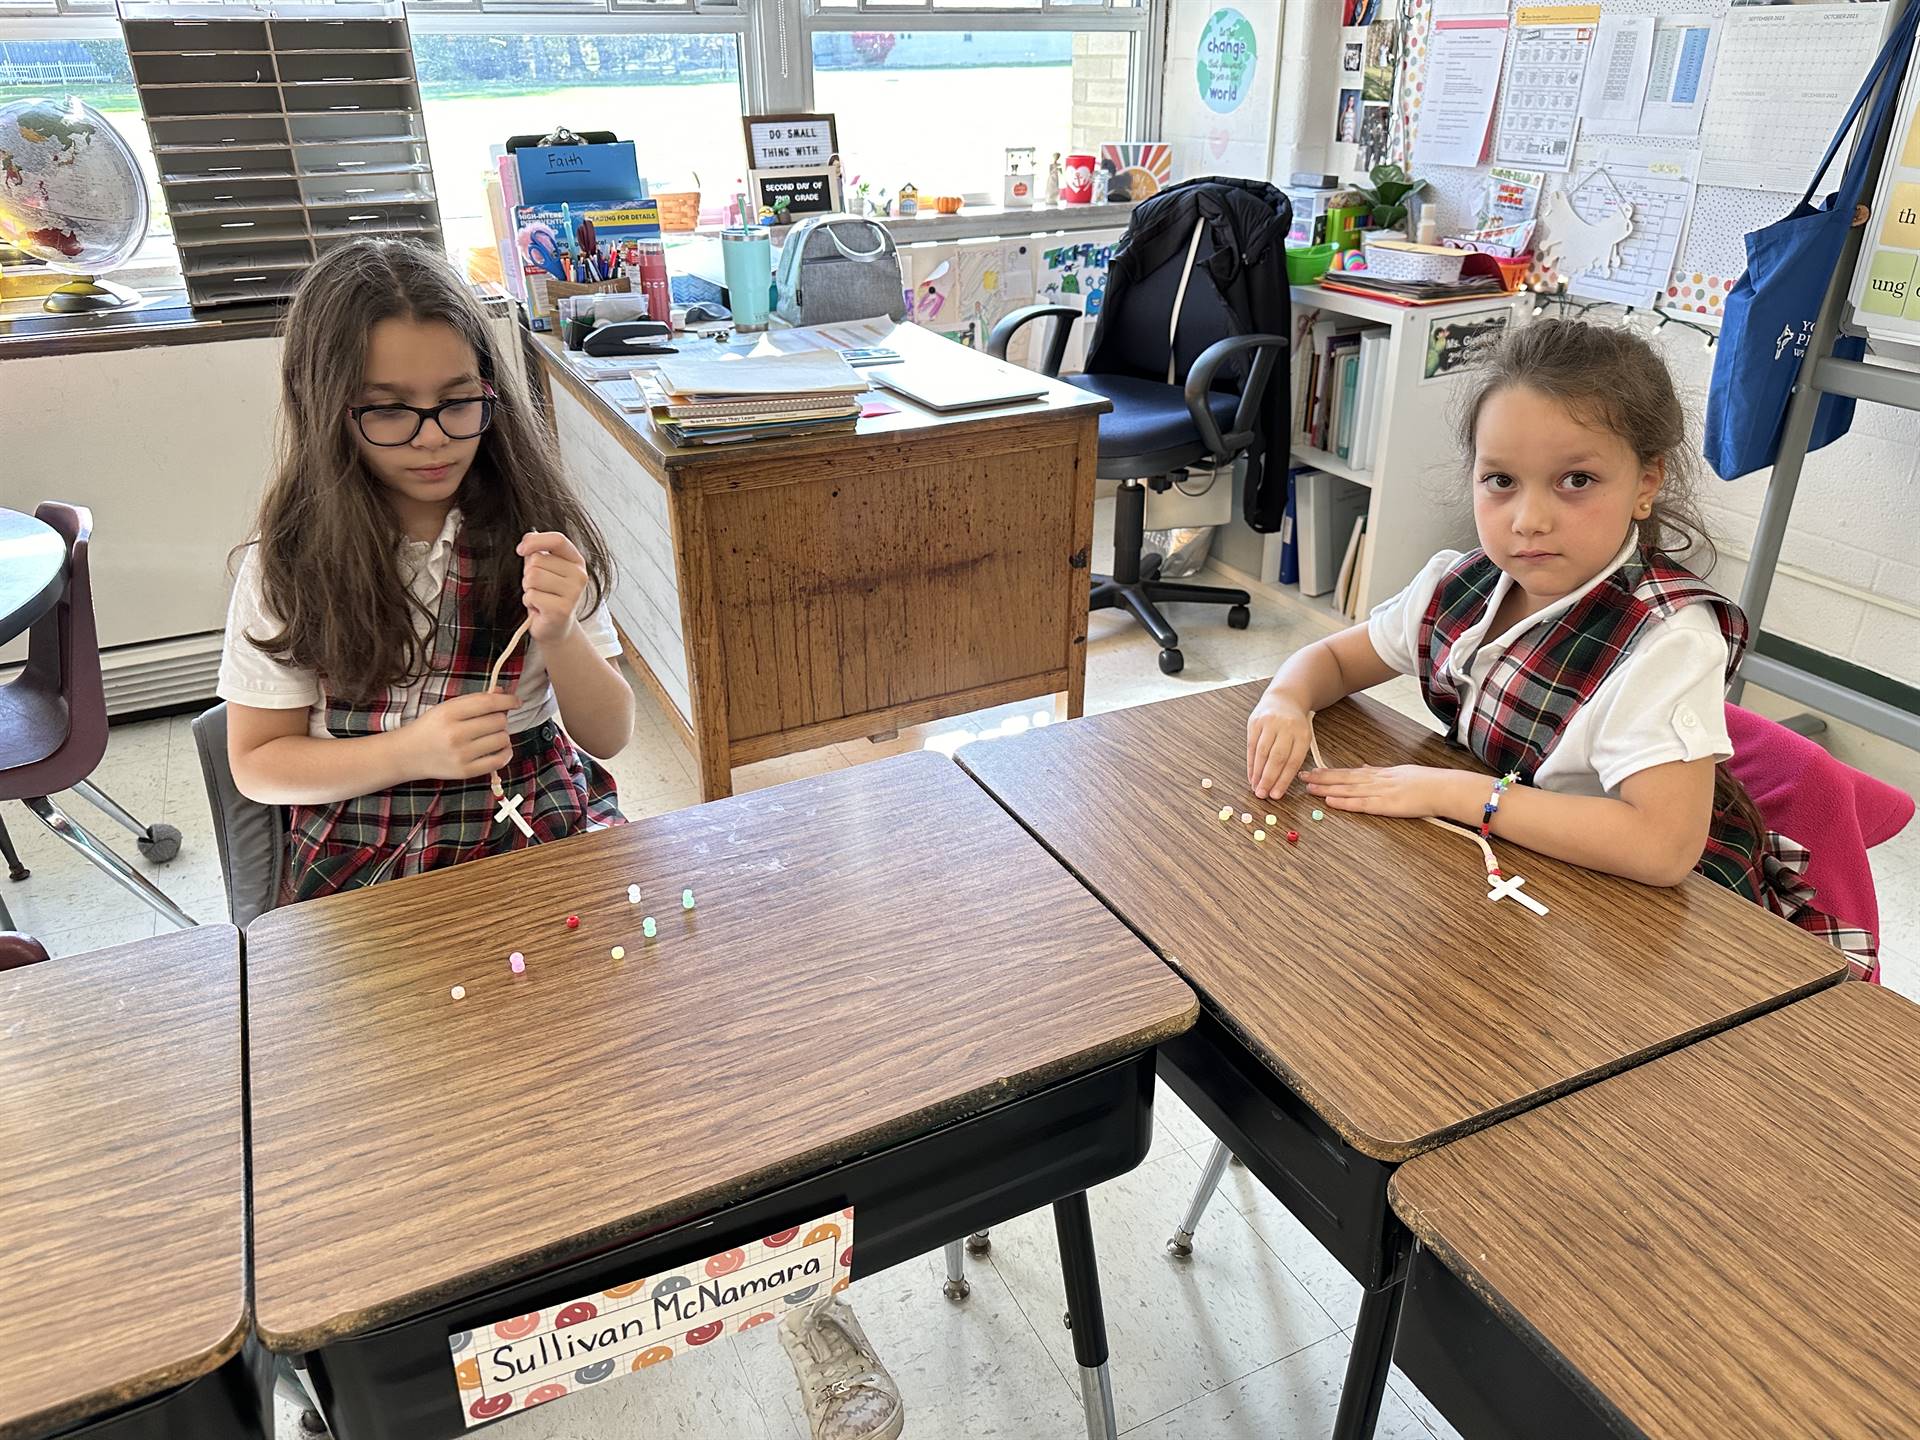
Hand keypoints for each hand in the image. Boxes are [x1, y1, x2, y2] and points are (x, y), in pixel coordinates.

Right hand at [401, 690, 516, 781]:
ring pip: (502, 739)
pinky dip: (505, 752)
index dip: (508, 700)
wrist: (407, 754)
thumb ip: (474, 700)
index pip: (488, 703)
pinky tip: (499, 748)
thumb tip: (502, 693)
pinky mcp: (466, 771)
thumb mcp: (446, 708)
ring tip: (489, 735)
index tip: (516, 701)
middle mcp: (455, 734)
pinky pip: (499, 760)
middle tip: (490, 721)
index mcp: (448, 713)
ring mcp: (461, 755)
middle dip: (500, 718)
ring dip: (502, 735)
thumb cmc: (430, 728)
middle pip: (498, 721)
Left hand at [517, 531, 588, 645]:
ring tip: (539, 597)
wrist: (556, 628)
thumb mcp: (544, 569)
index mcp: (576, 561)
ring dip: (528, 589)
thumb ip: (538, 551)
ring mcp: (573, 593)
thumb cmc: (548, 596)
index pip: (557, 540)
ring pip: (532, 577)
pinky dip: (528, 602)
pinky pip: (531, 595)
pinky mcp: (562, 609)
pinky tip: (539, 609)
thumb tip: (527, 539)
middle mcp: (579, 575)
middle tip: (538, 588)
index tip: (520, 550)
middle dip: (528, 574)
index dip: (535, 541)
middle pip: (537, 560)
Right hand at [1247, 689, 1314, 798]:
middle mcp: (1286, 727)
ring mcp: (1269, 723)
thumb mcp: (1302, 737)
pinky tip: (1251, 775)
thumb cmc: (1294, 724)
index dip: (1284, 780)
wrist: (1284, 698)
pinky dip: (1251, 763)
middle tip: (1263, 795)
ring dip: (1257, 773)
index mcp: (1302, 733)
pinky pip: (1251, 746)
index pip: (1293, 761)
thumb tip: (1281, 785)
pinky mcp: (1255, 722)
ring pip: (1262, 753)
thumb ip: (1294, 757)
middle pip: (1276, 758)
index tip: (1277, 795)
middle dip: (1268, 779)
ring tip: (1255, 788)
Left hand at [1303, 764, 1480, 819]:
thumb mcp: (1400, 772)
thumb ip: (1380, 772)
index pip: (1349, 772)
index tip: (1313, 770)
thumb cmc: (1426, 782)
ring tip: (1309, 788)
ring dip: (1326, 789)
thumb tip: (1365, 769)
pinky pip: (1361, 804)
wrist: (1443, 788)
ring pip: (1347, 790)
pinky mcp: (1386, 805)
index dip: (1329, 772)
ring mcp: (1380, 792)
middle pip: (1343, 778)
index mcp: (1380, 773)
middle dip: (1320, 778)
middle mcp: (1376, 780)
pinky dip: (1344, 803)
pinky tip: (1330, 801)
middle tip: (1301, 776)